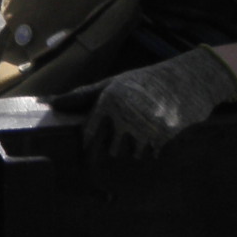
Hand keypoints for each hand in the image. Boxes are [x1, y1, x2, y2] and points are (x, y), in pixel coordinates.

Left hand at [51, 45, 236, 160]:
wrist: (187, 79)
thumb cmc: (143, 82)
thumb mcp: (112, 84)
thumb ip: (82, 96)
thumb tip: (49, 103)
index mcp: (108, 101)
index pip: (89, 137)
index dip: (89, 149)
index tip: (89, 157)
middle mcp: (124, 115)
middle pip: (110, 151)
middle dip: (117, 147)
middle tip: (127, 134)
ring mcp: (145, 127)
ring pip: (131, 155)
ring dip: (135, 148)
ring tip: (143, 129)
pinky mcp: (164, 137)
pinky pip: (150, 155)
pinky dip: (152, 148)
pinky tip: (157, 131)